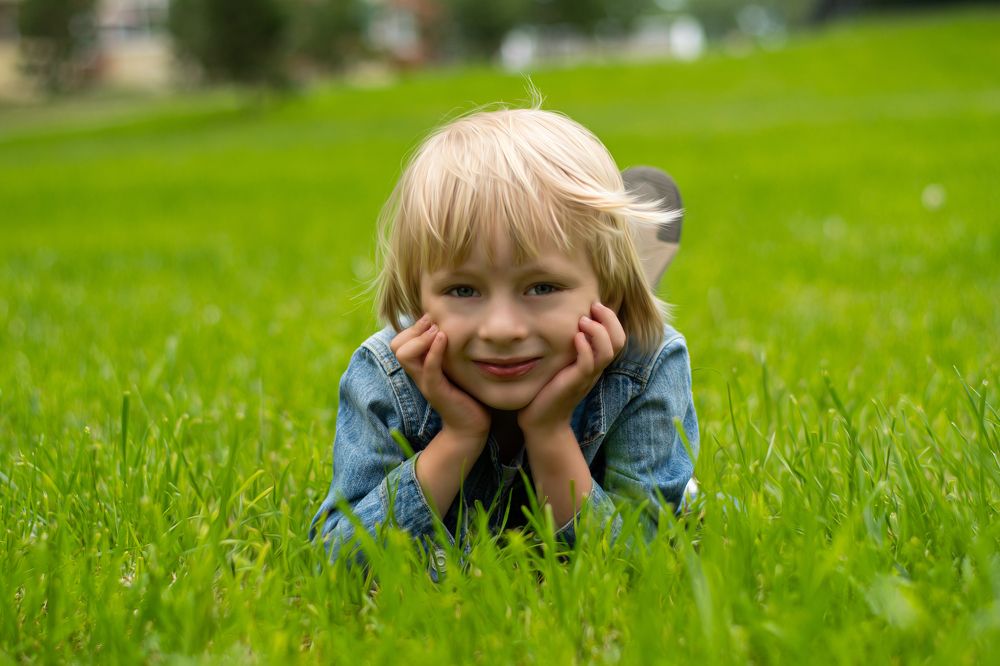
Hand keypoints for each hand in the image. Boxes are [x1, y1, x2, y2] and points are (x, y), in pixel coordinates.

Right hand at [391, 315, 490, 440]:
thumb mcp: (453, 366)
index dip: (412, 328)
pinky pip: (429, 367)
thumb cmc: (465, 393)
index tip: (432, 321)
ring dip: (421, 338)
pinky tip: (444, 338)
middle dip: (414, 329)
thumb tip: (449, 325)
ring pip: (404, 354)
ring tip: (439, 333)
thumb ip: (446, 350)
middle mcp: (417, 373)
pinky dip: (434, 350)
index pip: (398, 341)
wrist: (470, 425)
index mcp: (418, 366)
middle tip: (433, 324)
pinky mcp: (436, 390)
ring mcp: (424, 382)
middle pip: (396, 345)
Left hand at [518, 302, 625, 436]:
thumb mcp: (562, 363)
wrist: (543, 421)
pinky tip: (575, 338)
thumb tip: (564, 321)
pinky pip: (588, 364)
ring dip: (598, 331)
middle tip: (594, 306)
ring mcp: (587, 377)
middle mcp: (596, 368)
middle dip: (610, 319)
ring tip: (583, 320)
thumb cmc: (548, 389)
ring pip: (608, 351)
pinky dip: (585, 348)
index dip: (611, 318)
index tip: (594, 304)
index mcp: (596, 361)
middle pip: (619, 341)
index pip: (618, 336)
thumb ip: (568, 346)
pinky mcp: (575, 383)